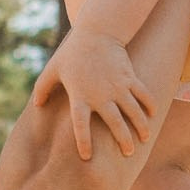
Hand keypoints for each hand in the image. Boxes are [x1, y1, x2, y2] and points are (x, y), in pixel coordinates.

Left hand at [32, 29, 156, 160]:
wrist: (97, 32)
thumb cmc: (72, 53)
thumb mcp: (53, 69)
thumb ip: (43, 88)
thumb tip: (36, 105)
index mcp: (80, 96)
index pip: (80, 124)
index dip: (83, 141)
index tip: (87, 157)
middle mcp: (100, 95)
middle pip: (114, 123)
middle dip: (123, 140)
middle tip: (128, 153)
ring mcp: (117, 87)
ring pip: (133, 111)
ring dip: (140, 126)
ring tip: (144, 139)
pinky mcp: (130, 78)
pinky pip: (143, 94)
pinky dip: (149, 105)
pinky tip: (153, 115)